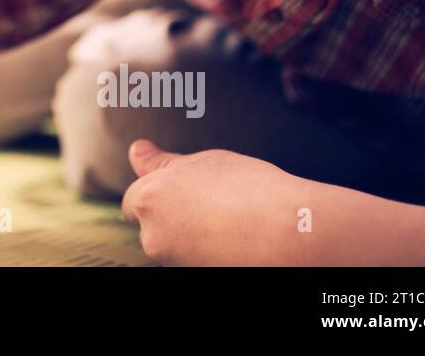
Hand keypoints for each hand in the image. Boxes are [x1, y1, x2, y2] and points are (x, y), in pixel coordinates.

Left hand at [120, 139, 314, 264]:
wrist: (292, 231)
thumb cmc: (248, 188)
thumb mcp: (202, 162)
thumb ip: (162, 162)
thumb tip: (136, 150)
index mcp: (148, 200)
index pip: (133, 201)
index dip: (157, 193)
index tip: (184, 190)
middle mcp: (152, 236)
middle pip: (150, 225)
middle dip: (170, 215)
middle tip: (211, 203)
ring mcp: (173, 261)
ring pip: (172, 244)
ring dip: (189, 234)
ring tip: (227, 220)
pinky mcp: (194, 276)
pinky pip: (191, 260)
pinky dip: (205, 252)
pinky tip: (232, 240)